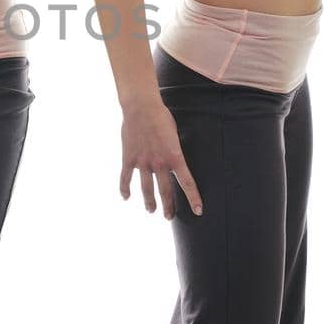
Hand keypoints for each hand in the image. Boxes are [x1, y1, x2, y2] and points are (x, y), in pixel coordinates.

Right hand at [120, 100, 202, 218]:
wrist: (141, 107)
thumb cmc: (161, 117)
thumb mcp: (175, 134)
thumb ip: (174, 150)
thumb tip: (174, 159)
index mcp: (175, 157)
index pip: (187, 183)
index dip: (193, 199)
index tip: (198, 211)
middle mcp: (159, 163)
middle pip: (166, 191)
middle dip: (169, 206)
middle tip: (169, 216)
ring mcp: (143, 162)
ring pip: (146, 189)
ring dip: (149, 202)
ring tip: (151, 211)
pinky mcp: (129, 158)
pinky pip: (126, 178)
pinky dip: (125, 189)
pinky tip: (126, 198)